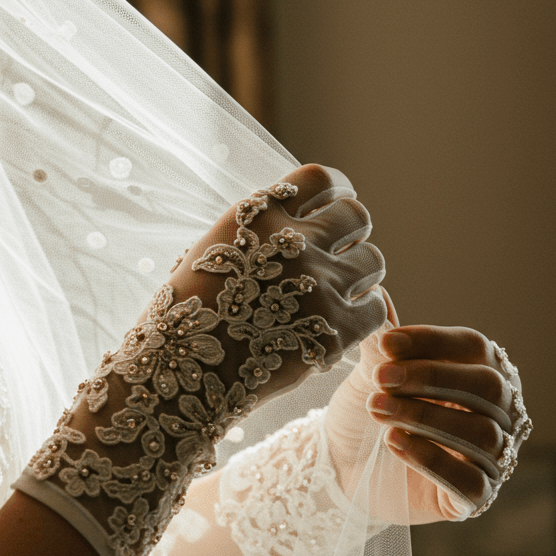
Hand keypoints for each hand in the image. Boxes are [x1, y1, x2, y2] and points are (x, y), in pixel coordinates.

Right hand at [164, 163, 387, 408]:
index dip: (335, 192)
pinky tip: (343, 325)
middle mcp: (293, 242)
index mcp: (258, 215)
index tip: (334, 206)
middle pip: (356, 217)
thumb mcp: (210, 251)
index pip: (320, 179)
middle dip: (351, 235)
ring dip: (361, 275)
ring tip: (339, 295)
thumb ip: (256, 231)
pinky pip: (376, 308)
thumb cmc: (184, 318)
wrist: (178, 375)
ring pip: (372, 262)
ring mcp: (318, 285)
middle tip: (340, 257)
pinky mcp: (334, 329)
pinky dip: (365, 315)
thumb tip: (296, 219)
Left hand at [326, 291, 530, 523]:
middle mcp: (500, 413)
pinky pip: (470, 482)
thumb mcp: (371, 375)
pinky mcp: (475, 499)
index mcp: (481, 371)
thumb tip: (372, 291)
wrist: (340, 470)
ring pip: (480, 434)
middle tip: (382, 378)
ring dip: (425, 417)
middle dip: (432, 378)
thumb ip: (380, 342)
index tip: (386, 344)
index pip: (475, 347)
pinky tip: (395, 444)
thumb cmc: (365, 414)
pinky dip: (433, 460)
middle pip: (486, 387)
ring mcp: (493, 458)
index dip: (433, 343)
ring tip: (377, 409)